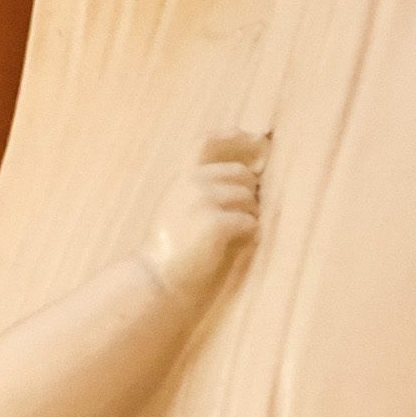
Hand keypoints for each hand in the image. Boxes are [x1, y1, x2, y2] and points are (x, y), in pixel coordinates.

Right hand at [142, 129, 264, 303]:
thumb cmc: (172, 250)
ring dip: (250, 217)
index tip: (257, 138)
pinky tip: (241, 244)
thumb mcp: (178, 209)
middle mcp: (192, 183)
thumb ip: (201, 190)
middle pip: (241, 174)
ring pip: (249, 199)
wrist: (158, 279)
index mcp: (182, 178)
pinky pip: (250, 222)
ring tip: (239, 236)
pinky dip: (251, 234)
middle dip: (249, 194)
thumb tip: (245, 179)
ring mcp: (203, 201)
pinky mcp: (215, 223)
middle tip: (245, 216)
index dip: (234, 136)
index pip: (206, 142)